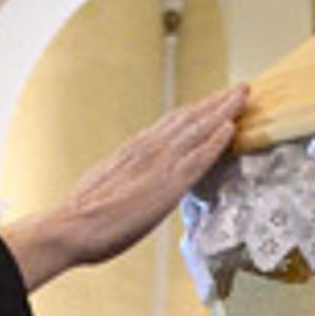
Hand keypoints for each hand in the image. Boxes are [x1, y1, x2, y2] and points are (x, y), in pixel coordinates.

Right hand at [0, 85, 248, 292]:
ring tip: (243, 95)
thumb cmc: (85, 217)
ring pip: (199, 128)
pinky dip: (217, 140)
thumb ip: (126, 179)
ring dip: (223, 110)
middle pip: (190, 118)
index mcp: (135, 150)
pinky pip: (199, 156)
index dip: (195, 111)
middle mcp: (149, 149)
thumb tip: (132, 182)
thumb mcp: (108, 187)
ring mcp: (160, 164)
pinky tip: (232, 127)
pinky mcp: (168, 183)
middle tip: (239, 88)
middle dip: (216, 102)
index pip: (172, 123)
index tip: (212, 100)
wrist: (71, 227)